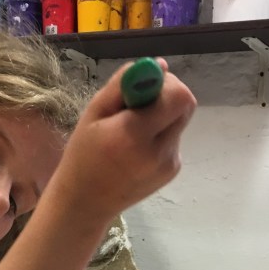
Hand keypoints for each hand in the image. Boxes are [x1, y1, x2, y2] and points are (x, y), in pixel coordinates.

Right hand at [48, 58, 196, 225]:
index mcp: (134, 135)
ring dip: (162, 116)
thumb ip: (124, 84)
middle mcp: (158, 151)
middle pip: (185, 105)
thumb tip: (161, 66)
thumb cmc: (83, 154)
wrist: (86, 203)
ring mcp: (169, 164)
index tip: (143, 88)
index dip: (165, 84)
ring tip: (133, 130)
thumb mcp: (94, 112)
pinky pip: (174, 139)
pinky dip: (160, 134)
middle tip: (140, 104)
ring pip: (180, 121)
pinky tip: (137, 148)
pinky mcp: (172, 171)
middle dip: (166, 96)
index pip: (177, 96)